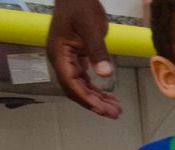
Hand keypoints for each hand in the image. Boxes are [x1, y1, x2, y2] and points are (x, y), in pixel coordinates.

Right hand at [48, 0, 120, 118]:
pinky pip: (84, 78)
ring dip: (97, 98)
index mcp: (58, 53)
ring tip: (116, 109)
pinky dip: (96, 89)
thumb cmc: (81, 6)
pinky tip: (109, 97)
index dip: (86, 98)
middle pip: (75, 89)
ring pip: (80, 86)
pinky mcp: (75, 57)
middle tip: (114, 114)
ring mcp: (67, 59)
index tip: (103, 110)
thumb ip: (97, 51)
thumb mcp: (91, 27)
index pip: (70, 83)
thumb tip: (105, 74)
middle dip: (94, 103)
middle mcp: (60, 59)